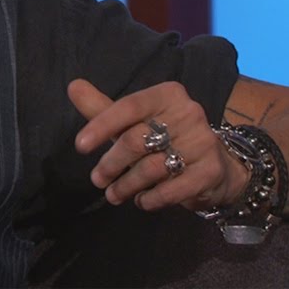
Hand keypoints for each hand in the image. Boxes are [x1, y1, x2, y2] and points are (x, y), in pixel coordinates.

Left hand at [69, 79, 248, 211]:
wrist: (216, 167)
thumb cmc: (166, 139)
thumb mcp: (134, 122)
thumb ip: (103, 108)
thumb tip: (73, 86)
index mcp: (168, 94)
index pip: (129, 106)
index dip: (101, 125)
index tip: (80, 146)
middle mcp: (189, 112)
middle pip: (136, 139)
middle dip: (110, 164)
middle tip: (97, 180)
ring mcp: (203, 142)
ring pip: (151, 168)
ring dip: (126, 185)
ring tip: (113, 194)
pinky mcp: (211, 171)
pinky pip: (171, 189)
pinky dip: (151, 199)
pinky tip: (141, 201)